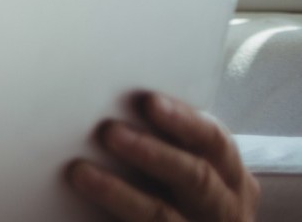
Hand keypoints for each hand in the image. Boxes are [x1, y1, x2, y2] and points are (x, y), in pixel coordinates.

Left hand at [67, 92, 259, 220]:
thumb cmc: (180, 190)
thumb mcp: (188, 167)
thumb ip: (167, 143)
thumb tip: (113, 110)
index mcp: (231, 176)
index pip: (214, 141)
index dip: (183, 120)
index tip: (149, 101)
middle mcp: (225, 208)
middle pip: (195, 178)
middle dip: (151, 153)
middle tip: (110, 132)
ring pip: (162, 216)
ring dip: (119, 193)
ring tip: (81, 172)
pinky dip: (110, 217)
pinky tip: (84, 212)